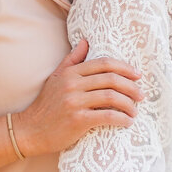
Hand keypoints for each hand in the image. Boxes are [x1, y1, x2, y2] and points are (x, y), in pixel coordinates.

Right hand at [14, 39, 141, 156]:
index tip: (137, 75)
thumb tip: (85, 41)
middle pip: (111, 80)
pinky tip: (127, 122)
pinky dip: (121, 119)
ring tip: (135, 111)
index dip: (124, 68)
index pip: (104, 64)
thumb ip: (72, 60)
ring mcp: (75, 102)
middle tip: (141, 95)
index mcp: (70, 73)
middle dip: (131, 87)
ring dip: (129, 104)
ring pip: (111, 97)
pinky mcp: (77, 120)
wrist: (30, 130)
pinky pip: (107, 116)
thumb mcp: (56, 78)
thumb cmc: (46, 105)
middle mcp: (72, 85)